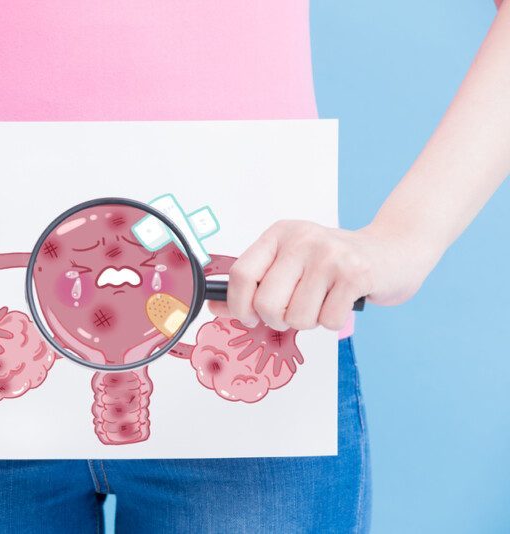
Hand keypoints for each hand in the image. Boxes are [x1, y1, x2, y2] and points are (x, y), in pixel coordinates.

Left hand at [208, 220, 434, 330]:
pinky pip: (327, 321)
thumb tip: (214, 306)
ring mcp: (329, 255)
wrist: (395, 250)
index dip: (239, 306)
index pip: (242, 275)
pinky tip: (342, 301)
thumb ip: (254, 284)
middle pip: (267, 304)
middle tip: (296, 311)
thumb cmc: (336, 263)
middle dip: (279, 320)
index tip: (250, 317)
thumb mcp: (290, 264)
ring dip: (310, 321)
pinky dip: (333, 321)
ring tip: (324, 301)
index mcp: (279, 235)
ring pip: (297, 317)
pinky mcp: (355, 273)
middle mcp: (301, 240)